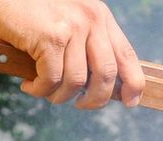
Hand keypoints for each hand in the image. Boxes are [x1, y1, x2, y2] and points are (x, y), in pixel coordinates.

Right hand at [0, 0, 144, 108]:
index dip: (133, 83)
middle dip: (95, 99)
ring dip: (59, 96)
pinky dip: (40, 89)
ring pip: (76, 82)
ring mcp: (71, 28)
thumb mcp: (70, 22)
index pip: (127, 55)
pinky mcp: (50, 38)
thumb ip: (88, 46)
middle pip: (107, 75)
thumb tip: (101, 86)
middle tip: (80, 105)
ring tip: (46, 92)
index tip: (130, 101)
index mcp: (100, 17)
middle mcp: (91, 20)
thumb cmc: (31, 13)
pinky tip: (30, 85)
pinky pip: (51, 79)